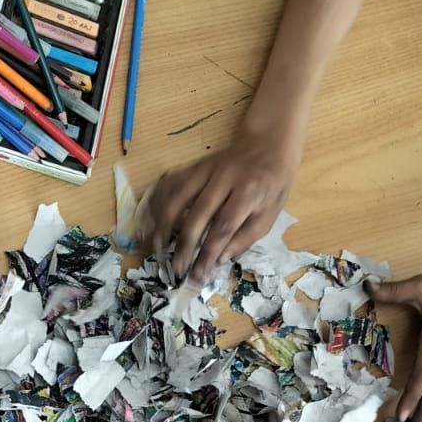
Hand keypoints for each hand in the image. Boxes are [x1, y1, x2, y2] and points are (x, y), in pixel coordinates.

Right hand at [141, 133, 298, 283]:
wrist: (267, 145)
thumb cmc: (271, 185)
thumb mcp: (269, 216)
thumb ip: (246, 238)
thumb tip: (219, 259)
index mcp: (249, 192)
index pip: (223, 227)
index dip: (208, 254)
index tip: (198, 276)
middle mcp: (223, 179)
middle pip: (196, 215)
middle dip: (183, 246)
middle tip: (176, 270)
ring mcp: (205, 169)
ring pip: (176, 197)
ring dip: (163, 226)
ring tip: (157, 249)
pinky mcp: (193, 165)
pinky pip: (169, 184)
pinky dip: (156, 203)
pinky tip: (151, 222)